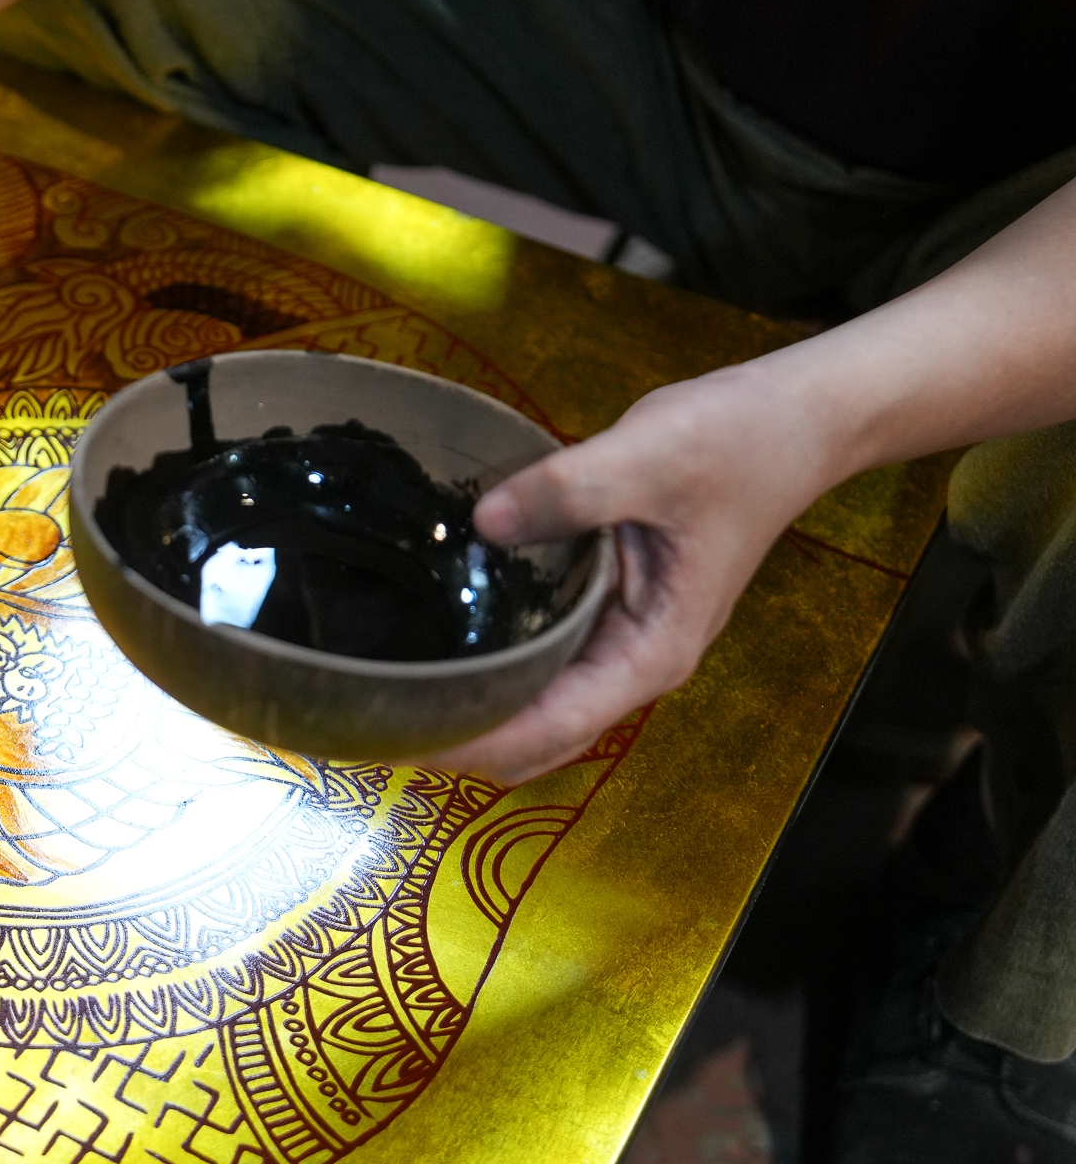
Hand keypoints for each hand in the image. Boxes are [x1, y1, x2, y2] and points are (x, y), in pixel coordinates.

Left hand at [425, 362, 843, 783]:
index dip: (475, 743)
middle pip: (538, 737)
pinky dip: (493, 664)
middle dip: (461, 739)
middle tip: (370, 716)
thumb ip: (569, 490)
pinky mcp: (606, 605)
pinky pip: (541, 655)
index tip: (400, 739)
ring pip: (537, 703)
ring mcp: (620, 637)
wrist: (793, 420)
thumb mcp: (651, 458)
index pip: (552, 728)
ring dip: (473, 707)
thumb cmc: (736, 444)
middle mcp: (634, 661)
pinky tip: (436, 638)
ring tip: (387, 689)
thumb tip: (483, 522)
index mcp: (652, 651)